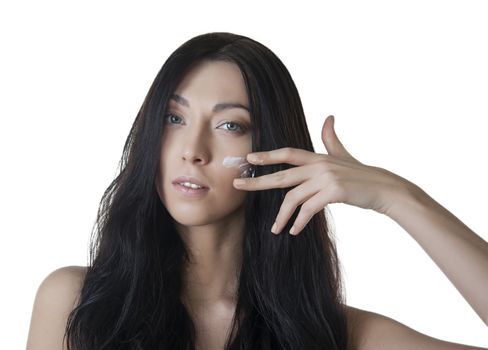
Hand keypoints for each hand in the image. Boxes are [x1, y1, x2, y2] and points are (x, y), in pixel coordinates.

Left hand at [232, 115, 411, 234]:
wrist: (385, 188)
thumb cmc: (362, 174)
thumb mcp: (343, 154)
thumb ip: (331, 138)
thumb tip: (329, 117)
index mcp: (318, 157)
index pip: (287, 153)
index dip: (267, 155)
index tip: (248, 159)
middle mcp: (319, 165)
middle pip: (282, 175)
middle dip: (257, 182)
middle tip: (237, 186)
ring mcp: (326, 178)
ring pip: (294, 198)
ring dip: (282, 216)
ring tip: (275, 229)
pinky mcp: (334, 192)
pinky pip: (308, 209)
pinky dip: (299, 222)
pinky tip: (294, 231)